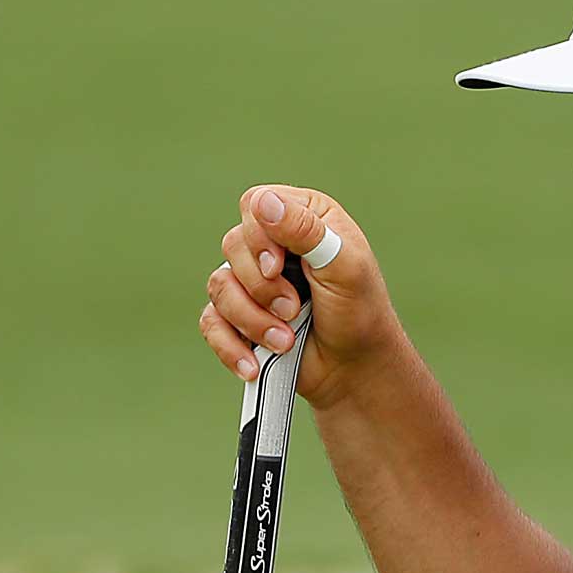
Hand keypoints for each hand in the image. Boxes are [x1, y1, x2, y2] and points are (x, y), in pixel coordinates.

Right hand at [200, 186, 402, 408]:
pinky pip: (211, 322)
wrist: (356, 371)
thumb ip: (306, 231)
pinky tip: (252, 365)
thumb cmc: (360, 314)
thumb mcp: (344, 267)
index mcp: (302, 218)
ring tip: (285, 341)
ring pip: (219, 285)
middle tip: (294, 308)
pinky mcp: (238, 316)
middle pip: (233, 245)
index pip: (255, 204)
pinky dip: (230, 345)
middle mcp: (273, 244)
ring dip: (252, 319)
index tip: (278, 268)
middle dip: (262, 286)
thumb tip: (263, 202)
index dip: (259, 237)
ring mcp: (252, 281)